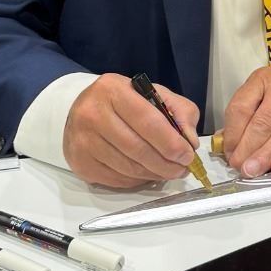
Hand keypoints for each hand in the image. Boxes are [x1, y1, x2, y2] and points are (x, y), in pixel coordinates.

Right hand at [62, 74, 200, 189]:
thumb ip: (179, 111)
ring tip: (168, 171)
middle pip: (137, 148)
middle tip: (182, 169)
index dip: (171, 142)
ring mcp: (83, 140)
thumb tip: (190, 140)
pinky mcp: (80, 162)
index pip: (148, 121)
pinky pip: (117, 179)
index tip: (188, 155)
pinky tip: (146, 173)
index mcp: (113, 90)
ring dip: (154, 174)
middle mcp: (92, 113)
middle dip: (166, 163)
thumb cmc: (124, 102)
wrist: (83, 110)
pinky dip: (137, 180)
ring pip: (128, 168)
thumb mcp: (152, 94)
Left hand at [221, 59, 270, 177]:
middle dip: (247, 149)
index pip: (241, 107)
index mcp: (263, 79)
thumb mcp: (269, 91)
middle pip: (262, 122)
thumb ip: (249, 113)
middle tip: (240, 167)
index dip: (233, 134)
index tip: (229, 154)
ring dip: (267, 155)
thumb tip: (226, 142)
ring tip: (255, 170)